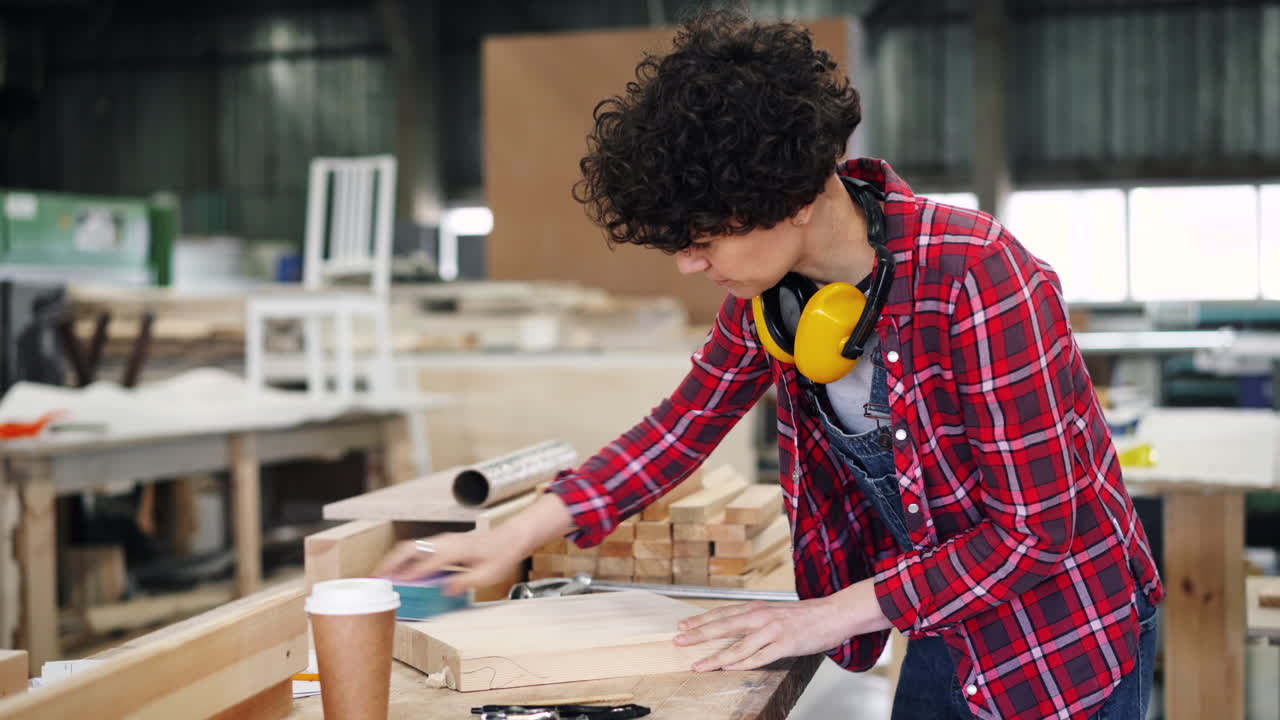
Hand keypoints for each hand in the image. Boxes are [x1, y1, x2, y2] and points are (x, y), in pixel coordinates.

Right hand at [373, 529, 523, 595]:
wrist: (511, 538)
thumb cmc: (501, 555)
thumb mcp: (488, 574)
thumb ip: (465, 582)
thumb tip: (445, 590)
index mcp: (453, 549)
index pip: (425, 564)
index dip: (408, 576)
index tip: (392, 587)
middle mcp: (444, 542)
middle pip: (409, 549)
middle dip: (390, 563)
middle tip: (375, 577)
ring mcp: (443, 541)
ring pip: (411, 547)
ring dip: (394, 560)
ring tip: (381, 574)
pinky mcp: (443, 543)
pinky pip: (418, 549)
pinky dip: (404, 559)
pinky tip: (400, 571)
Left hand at [672, 579, 890, 671]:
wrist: (833, 614)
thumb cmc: (805, 616)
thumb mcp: (774, 612)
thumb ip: (755, 620)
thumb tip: (733, 628)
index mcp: (757, 608)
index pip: (722, 614)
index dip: (701, 621)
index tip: (682, 626)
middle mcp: (761, 616)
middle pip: (723, 626)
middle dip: (699, 635)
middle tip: (680, 641)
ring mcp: (772, 630)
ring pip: (738, 646)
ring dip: (716, 657)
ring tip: (699, 665)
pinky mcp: (785, 644)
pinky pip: (759, 657)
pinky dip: (742, 664)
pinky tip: (729, 669)